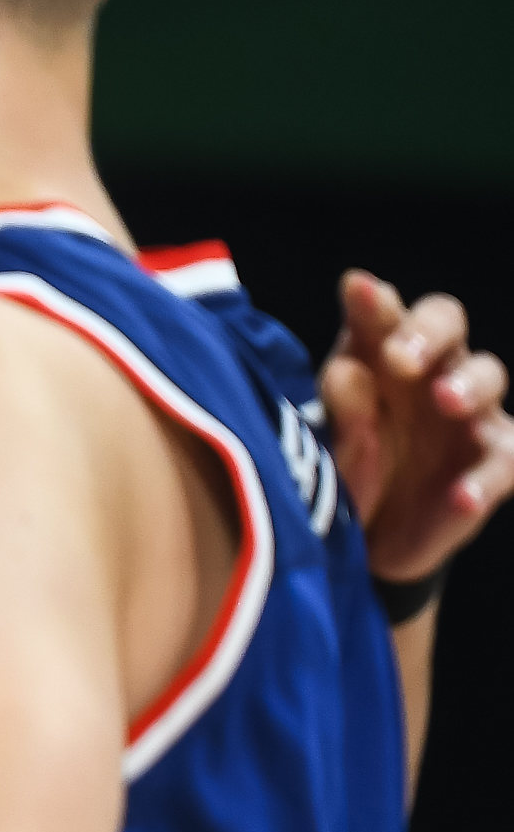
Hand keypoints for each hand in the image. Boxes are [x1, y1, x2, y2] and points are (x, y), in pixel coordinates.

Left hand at [322, 272, 513, 588]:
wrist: (371, 539)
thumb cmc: (348, 470)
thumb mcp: (333, 446)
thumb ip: (341, 410)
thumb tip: (347, 370)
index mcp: (378, 354)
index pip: (383, 314)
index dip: (375, 303)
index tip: (358, 292)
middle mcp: (430, 371)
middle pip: (446, 322)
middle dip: (427, 331)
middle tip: (398, 359)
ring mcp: (470, 412)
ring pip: (488, 375)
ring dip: (468, 384)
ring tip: (445, 400)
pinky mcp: (494, 460)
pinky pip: (505, 460)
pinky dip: (486, 479)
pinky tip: (461, 497)